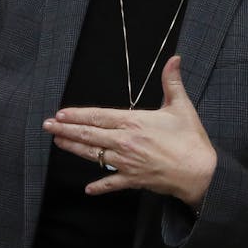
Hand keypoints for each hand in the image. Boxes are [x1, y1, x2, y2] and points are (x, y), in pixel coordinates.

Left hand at [43, 55, 217, 208]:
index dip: (77, 115)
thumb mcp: (181, 107)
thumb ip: (172, 82)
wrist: (200, 171)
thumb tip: (174, 59)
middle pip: (89, 135)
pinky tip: (87, 188)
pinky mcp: (134, 179)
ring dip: (74, 149)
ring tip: (58, 143)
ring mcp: (127, 162)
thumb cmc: (191, 139)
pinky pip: (111, 183)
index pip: (98, 116)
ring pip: (94, 155)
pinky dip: (99, 186)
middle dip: (66, 130)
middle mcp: (125, 142)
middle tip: (47, 127)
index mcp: (133, 122)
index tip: (60, 114)